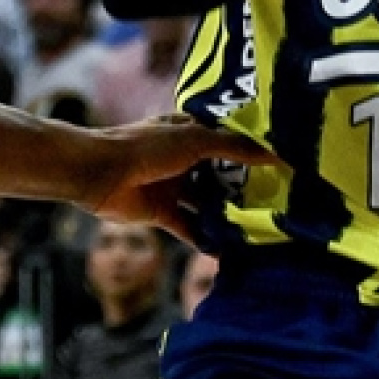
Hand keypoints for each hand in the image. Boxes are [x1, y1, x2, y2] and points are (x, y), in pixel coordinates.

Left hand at [81, 114, 280, 243]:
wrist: (100, 173)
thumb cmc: (148, 146)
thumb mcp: (197, 139)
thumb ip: (234, 147)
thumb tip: (274, 154)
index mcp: (191, 131)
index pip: (228, 138)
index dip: (250, 147)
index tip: (278, 159)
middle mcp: (185, 157)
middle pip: (220, 171)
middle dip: (242, 182)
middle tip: (275, 194)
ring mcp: (173, 185)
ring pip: (207, 200)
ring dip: (226, 210)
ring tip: (256, 222)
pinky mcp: (162, 212)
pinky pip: (189, 226)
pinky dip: (204, 237)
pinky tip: (226, 248)